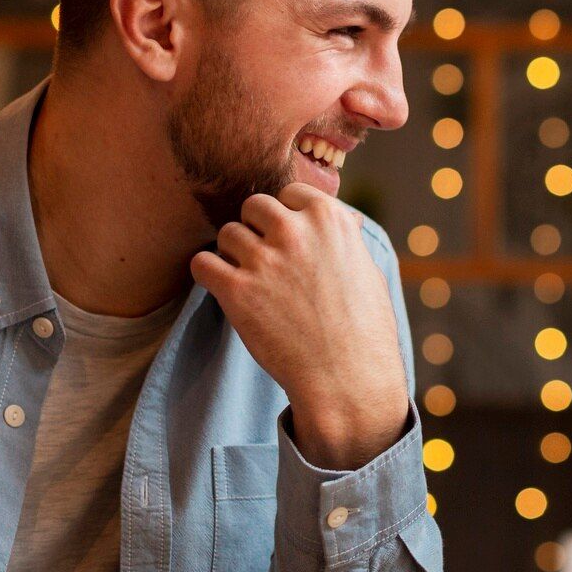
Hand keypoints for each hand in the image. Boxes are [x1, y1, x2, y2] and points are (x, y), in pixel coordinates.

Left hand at [191, 183, 408, 470]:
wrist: (348, 379)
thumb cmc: (365, 329)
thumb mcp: (368, 270)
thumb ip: (346, 238)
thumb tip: (342, 218)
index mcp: (330, 219)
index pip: (289, 192)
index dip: (287, 216)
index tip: (289, 240)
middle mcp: (295, 231)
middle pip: (254, 206)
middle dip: (257, 229)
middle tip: (266, 259)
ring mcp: (264, 259)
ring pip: (228, 233)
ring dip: (234, 253)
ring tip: (250, 281)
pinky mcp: (237, 291)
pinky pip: (202, 263)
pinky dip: (209, 273)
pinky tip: (226, 290)